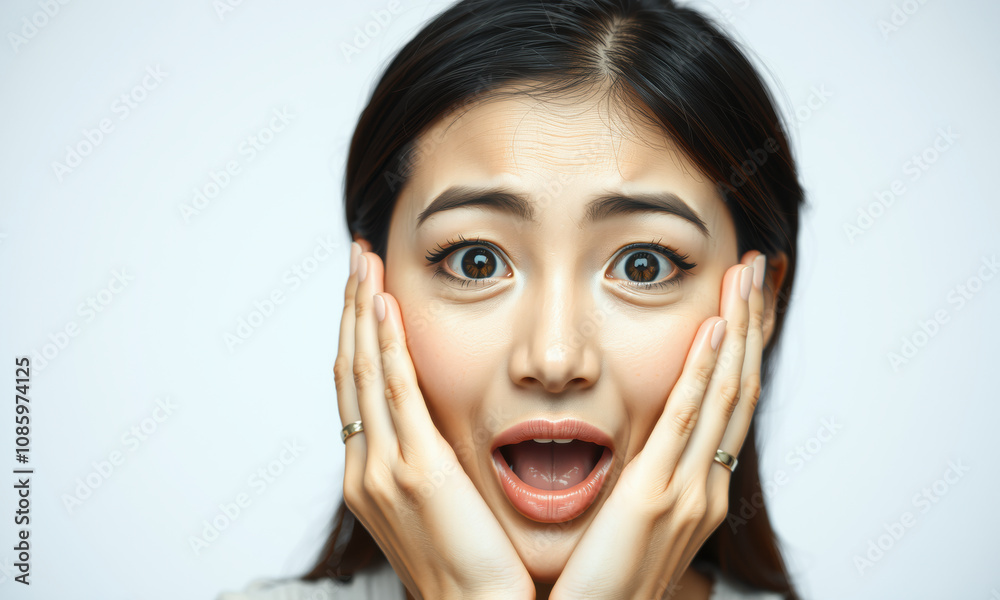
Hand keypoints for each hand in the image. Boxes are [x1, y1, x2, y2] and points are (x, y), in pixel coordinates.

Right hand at [334, 244, 534, 599]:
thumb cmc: (474, 569)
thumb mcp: (443, 510)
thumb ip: (434, 465)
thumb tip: (445, 431)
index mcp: (369, 477)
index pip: (356, 389)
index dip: (356, 336)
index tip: (365, 293)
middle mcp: (364, 468)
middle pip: (349, 369)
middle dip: (350, 309)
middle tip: (357, 257)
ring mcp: (383, 469)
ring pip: (364, 370)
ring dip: (362, 310)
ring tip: (364, 262)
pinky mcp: (416, 470)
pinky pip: (395, 391)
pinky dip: (386, 344)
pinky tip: (383, 305)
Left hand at [549, 252, 767, 599]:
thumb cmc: (605, 581)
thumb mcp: (636, 525)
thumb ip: (647, 484)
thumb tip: (643, 453)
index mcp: (702, 489)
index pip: (733, 403)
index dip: (745, 348)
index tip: (748, 300)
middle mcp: (707, 484)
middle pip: (742, 386)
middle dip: (754, 322)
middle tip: (760, 267)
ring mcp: (689, 488)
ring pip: (727, 391)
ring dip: (739, 327)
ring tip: (747, 274)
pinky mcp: (657, 492)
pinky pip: (688, 418)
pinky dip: (706, 369)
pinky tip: (715, 328)